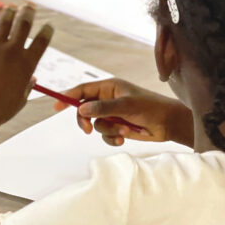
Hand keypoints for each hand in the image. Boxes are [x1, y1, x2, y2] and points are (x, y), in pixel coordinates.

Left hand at [0, 6, 52, 127]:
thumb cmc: (2, 109)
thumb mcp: (21, 98)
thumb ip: (28, 86)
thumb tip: (32, 79)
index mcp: (27, 63)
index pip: (41, 41)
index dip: (47, 31)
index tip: (48, 25)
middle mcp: (12, 52)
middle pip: (23, 25)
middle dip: (28, 13)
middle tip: (29, 7)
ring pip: (3, 24)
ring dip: (8, 14)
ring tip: (10, 8)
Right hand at [54, 78, 193, 146]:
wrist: (169, 124)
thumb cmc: (150, 107)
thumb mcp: (126, 105)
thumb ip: (103, 107)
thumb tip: (82, 108)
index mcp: (109, 87)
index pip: (83, 89)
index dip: (68, 96)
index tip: (55, 105)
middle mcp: (108, 99)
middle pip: (85, 109)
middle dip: (86, 120)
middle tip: (86, 129)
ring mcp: (113, 114)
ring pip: (96, 124)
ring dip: (108, 129)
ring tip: (124, 130)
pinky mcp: (118, 127)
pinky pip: (105, 134)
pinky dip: (112, 137)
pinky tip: (124, 137)